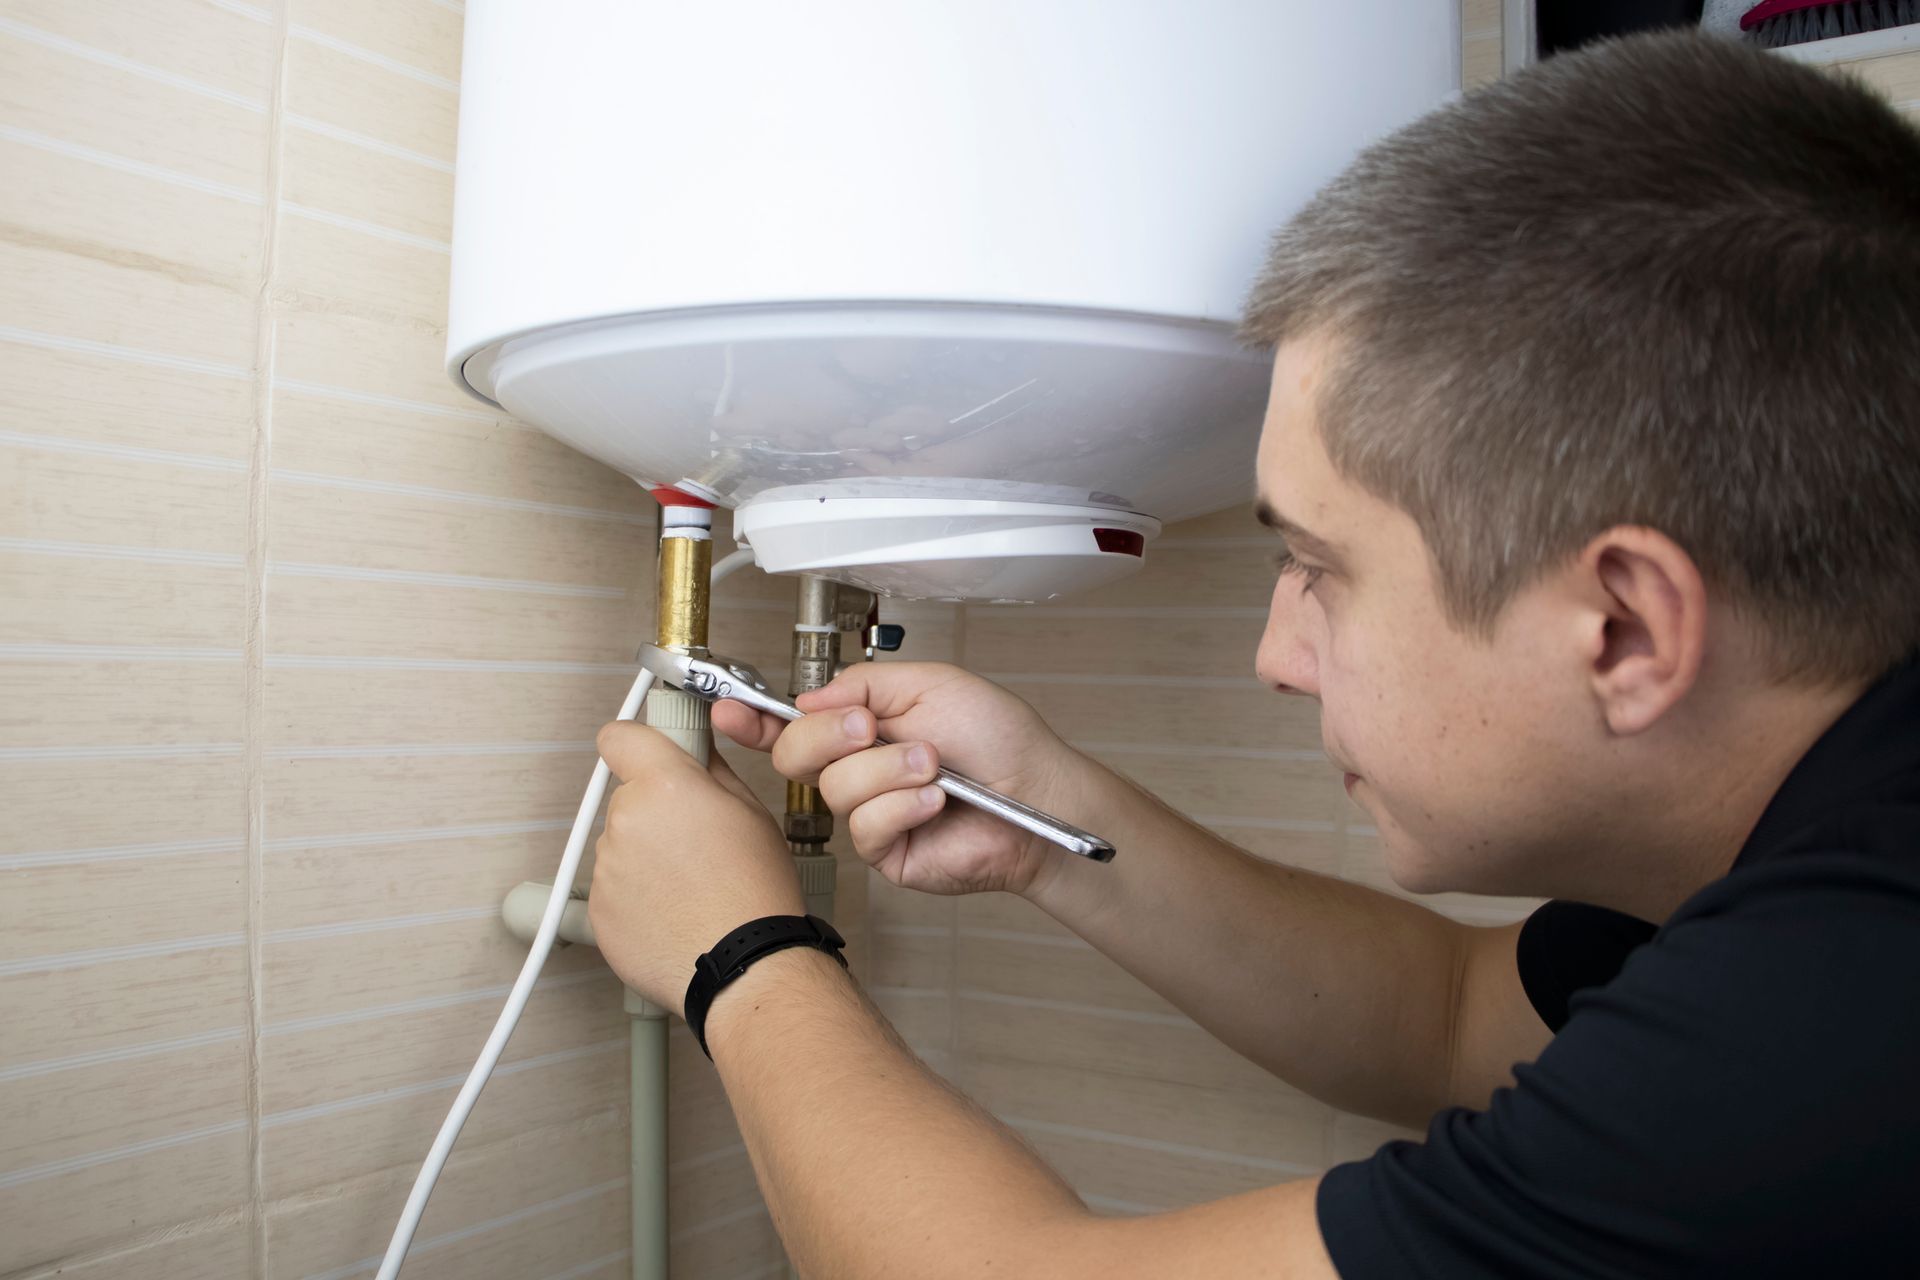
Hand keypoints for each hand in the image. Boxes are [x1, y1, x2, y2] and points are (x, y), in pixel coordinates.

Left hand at [588, 722, 805, 1015]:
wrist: (743, 964)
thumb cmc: (756, 891)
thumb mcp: (751, 811)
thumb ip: (711, 770)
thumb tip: (694, 749)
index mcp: (665, 786)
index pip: (620, 737)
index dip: (634, 745)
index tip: (645, 755)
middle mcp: (626, 820)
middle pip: (628, 799)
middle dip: (655, 812)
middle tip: (695, 842)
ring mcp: (606, 867)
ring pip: (621, 845)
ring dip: (645, 857)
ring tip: (688, 886)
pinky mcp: (598, 909)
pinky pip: (613, 887)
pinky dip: (636, 896)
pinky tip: (673, 911)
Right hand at [711, 661, 1080, 897]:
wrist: (1038, 792)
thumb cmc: (999, 739)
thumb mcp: (931, 684)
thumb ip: (866, 684)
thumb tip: (812, 696)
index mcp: (862, 726)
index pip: (792, 724)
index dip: (754, 719)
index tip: (728, 709)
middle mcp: (859, 770)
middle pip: (795, 755)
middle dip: (830, 735)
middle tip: (872, 729)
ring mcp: (870, 813)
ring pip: (835, 789)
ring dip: (889, 770)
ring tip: (933, 767)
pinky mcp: (886, 852)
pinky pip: (865, 827)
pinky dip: (903, 805)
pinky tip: (934, 802)